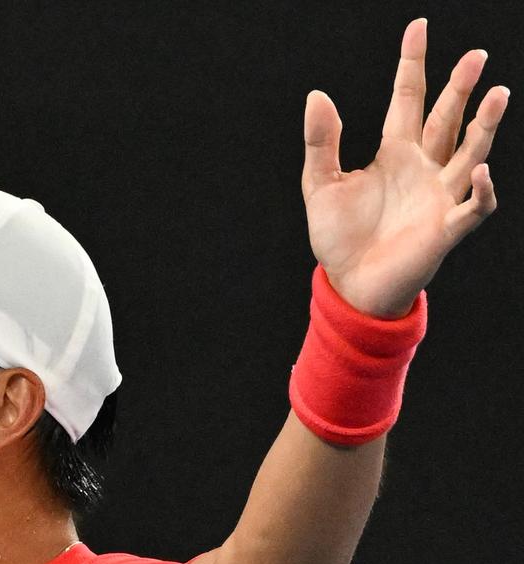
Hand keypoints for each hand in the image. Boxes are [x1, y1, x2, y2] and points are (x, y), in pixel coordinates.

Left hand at [301, 19, 508, 317]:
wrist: (348, 284)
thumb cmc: (339, 236)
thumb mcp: (320, 184)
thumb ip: (321, 142)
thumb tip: (317, 95)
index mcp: (394, 153)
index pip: (408, 99)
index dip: (413, 64)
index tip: (418, 27)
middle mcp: (423, 168)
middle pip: (447, 118)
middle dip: (460, 87)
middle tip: (475, 55)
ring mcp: (439, 196)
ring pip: (470, 152)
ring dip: (484, 126)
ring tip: (497, 94)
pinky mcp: (445, 228)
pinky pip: (473, 206)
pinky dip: (482, 190)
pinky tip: (481, 169)